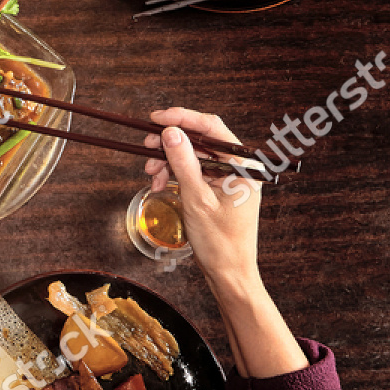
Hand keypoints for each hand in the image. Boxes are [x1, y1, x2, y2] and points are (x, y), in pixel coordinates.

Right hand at [142, 107, 260, 288]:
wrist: (228, 272)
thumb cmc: (220, 242)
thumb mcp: (197, 199)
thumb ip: (184, 163)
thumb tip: (171, 133)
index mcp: (243, 165)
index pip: (212, 128)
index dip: (183, 118)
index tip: (157, 118)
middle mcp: (237, 167)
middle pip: (199, 139)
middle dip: (170, 143)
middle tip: (146, 148)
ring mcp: (226, 177)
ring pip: (191, 155)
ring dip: (167, 161)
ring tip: (151, 175)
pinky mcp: (215, 187)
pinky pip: (191, 170)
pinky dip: (173, 174)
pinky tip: (160, 185)